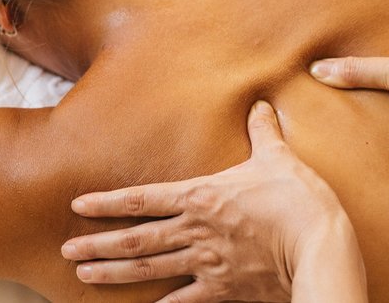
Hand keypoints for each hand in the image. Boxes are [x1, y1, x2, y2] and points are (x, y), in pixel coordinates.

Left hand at [61, 101, 360, 302]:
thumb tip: (260, 104)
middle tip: (67, 249)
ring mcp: (206, 263)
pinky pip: (185, 302)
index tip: (77, 205)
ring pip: (149, 270)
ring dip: (113, 273)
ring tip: (84, 275)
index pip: (141, 198)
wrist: (321, 247)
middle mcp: (194, 231)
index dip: (106, 202)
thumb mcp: (277, 158)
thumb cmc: (298, 199)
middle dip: (97, 244)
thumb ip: (262, 133)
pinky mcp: (223, 290)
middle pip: (135, 239)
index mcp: (200, 197)